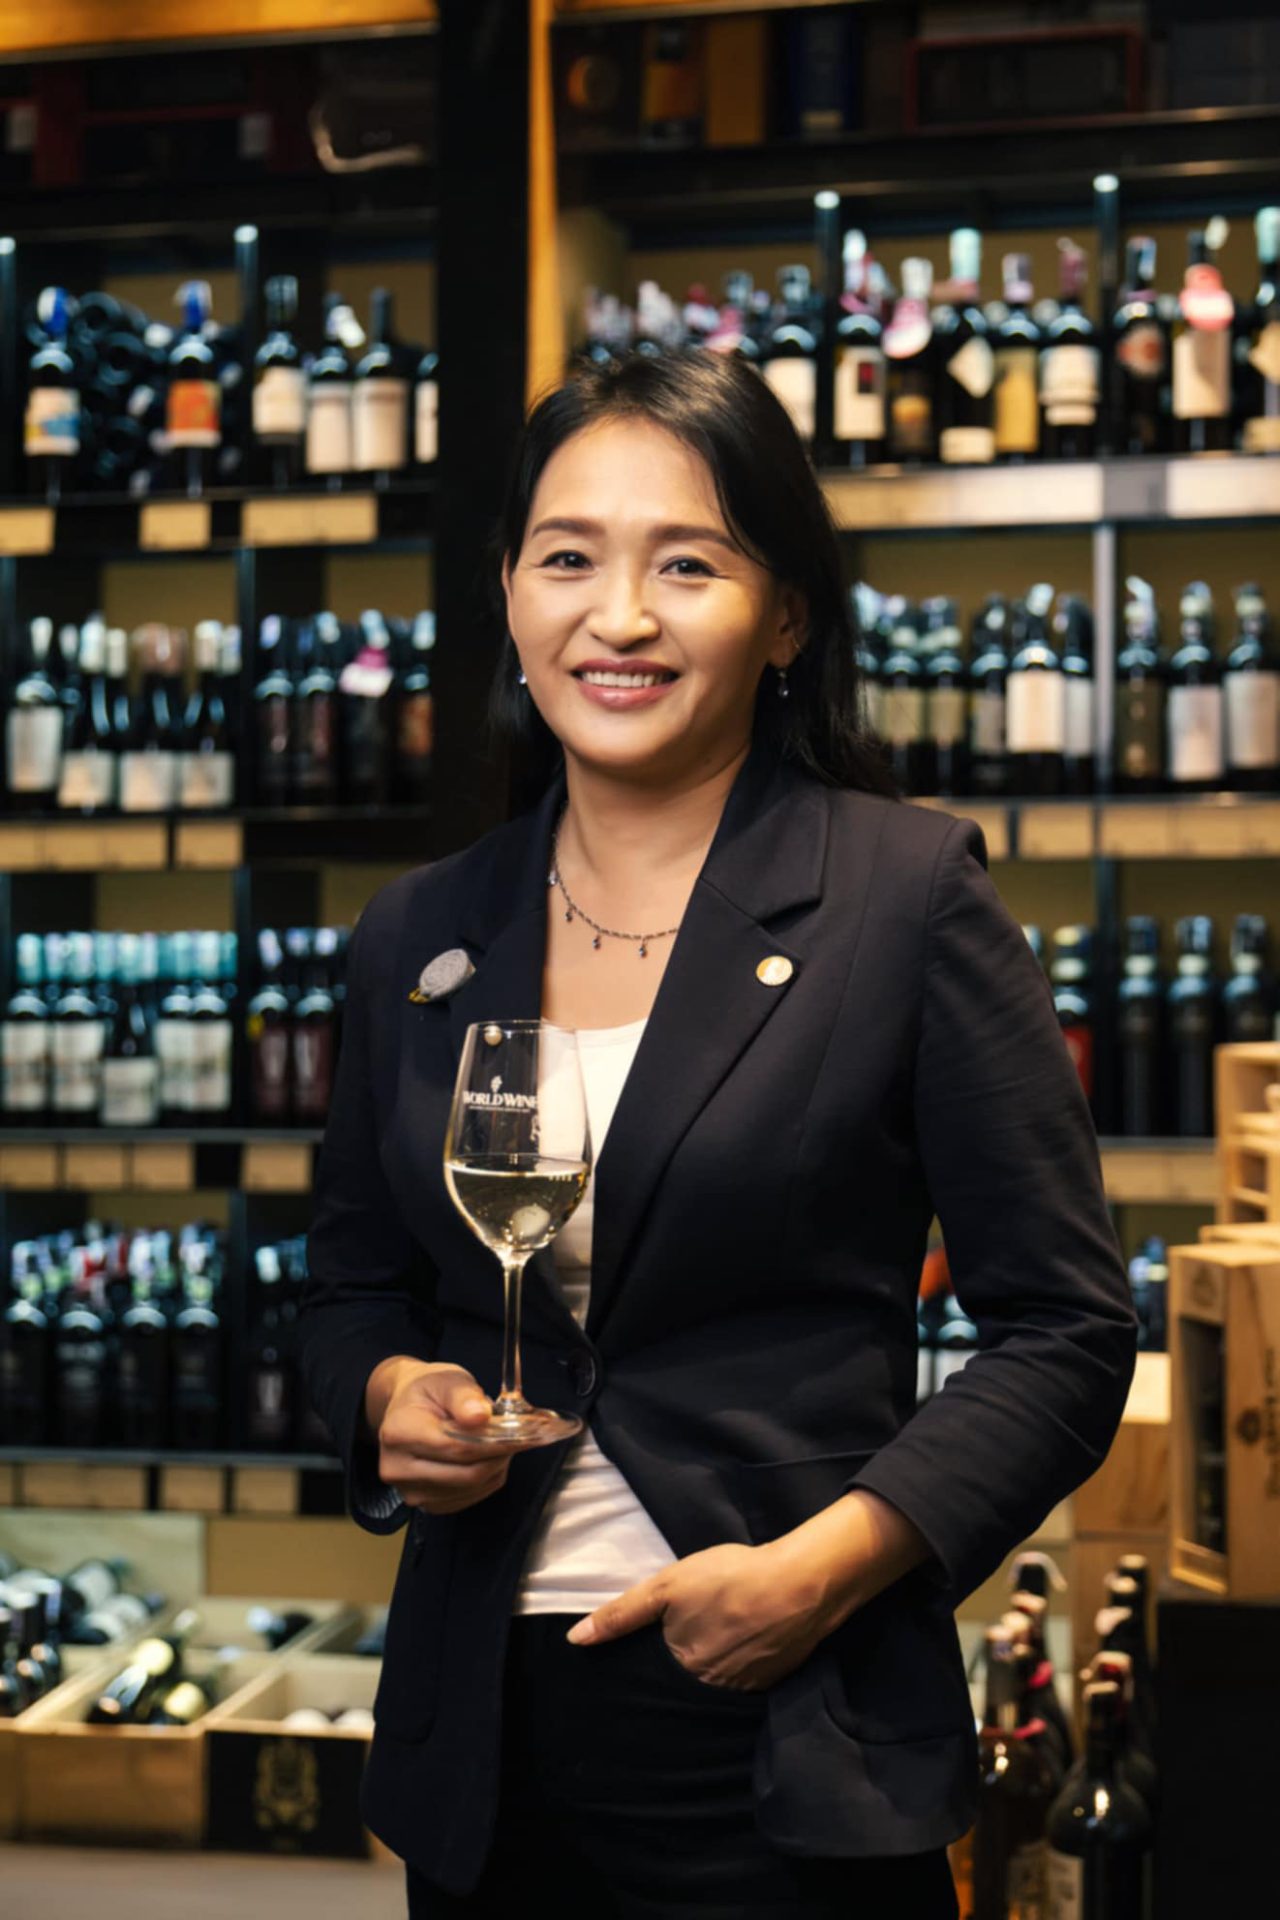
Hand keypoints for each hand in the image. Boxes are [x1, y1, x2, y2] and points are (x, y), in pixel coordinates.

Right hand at [364, 1359, 526, 1515]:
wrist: (407, 1408)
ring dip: (494, 1468)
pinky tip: (486, 1459)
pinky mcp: (424, 1503)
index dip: (494, 1442)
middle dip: (499, 1455)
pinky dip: (485, 1480)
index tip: (523, 1434)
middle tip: (519, 1438)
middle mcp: (397, 1467)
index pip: (457, 1447)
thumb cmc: (428, 1392)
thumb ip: (464, 1396)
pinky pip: (467, 1499)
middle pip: (466, 1473)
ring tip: (499, 1443)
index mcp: (398, 1432)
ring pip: (470, 1488)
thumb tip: (480, 1416)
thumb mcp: (447, 1380)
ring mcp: (409, 1490)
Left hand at [565, 1538, 841, 1691]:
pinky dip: (741, 1663)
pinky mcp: (773, 1680)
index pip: (655, 1677)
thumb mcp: (667, 1586)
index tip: (660, 1641)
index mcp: (682, 1671)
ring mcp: (746, 1689)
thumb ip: (622, 1614)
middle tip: (696, 1632)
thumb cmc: (730, 1578)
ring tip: (719, 1634)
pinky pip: (746, 1678)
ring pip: (717, 1681)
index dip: (653, 1658)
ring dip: (714, 1664)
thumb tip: (575, 1640)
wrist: (802, 1583)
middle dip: (683, 1664)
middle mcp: (712, 1691)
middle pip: (686, 1682)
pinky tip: (745, 1639)